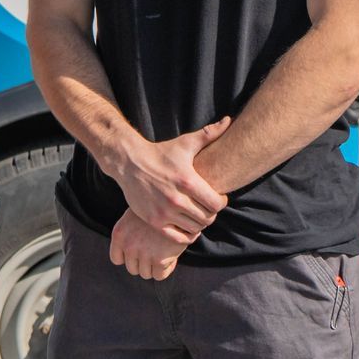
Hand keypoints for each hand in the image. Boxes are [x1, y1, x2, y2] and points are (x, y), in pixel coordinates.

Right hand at [105, 118, 230, 239]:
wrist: (130, 162)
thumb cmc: (161, 153)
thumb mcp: (185, 143)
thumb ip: (209, 133)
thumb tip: (229, 120)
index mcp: (188, 181)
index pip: (216, 204)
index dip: (221, 202)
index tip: (218, 197)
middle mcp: (176, 200)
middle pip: (207, 218)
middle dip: (211, 213)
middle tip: (207, 206)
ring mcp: (164, 213)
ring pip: (194, 229)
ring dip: (199, 223)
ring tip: (197, 214)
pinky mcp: (154, 222)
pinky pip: (178, 238)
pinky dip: (186, 235)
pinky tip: (186, 226)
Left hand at [109, 210, 191, 279]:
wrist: (179, 204)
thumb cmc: (159, 208)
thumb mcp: (137, 215)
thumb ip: (131, 234)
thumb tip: (135, 258)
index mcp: (119, 234)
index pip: (117, 259)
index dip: (129, 256)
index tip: (141, 249)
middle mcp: (128, 245)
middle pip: (132, 268)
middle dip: (144, 262)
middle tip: (156, 250)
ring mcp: (143, 253)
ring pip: (146, 273)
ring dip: (155, 266)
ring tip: (164, 251)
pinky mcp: (159, 260)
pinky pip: (159, 275)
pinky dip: (166, 268)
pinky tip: (172, 256)